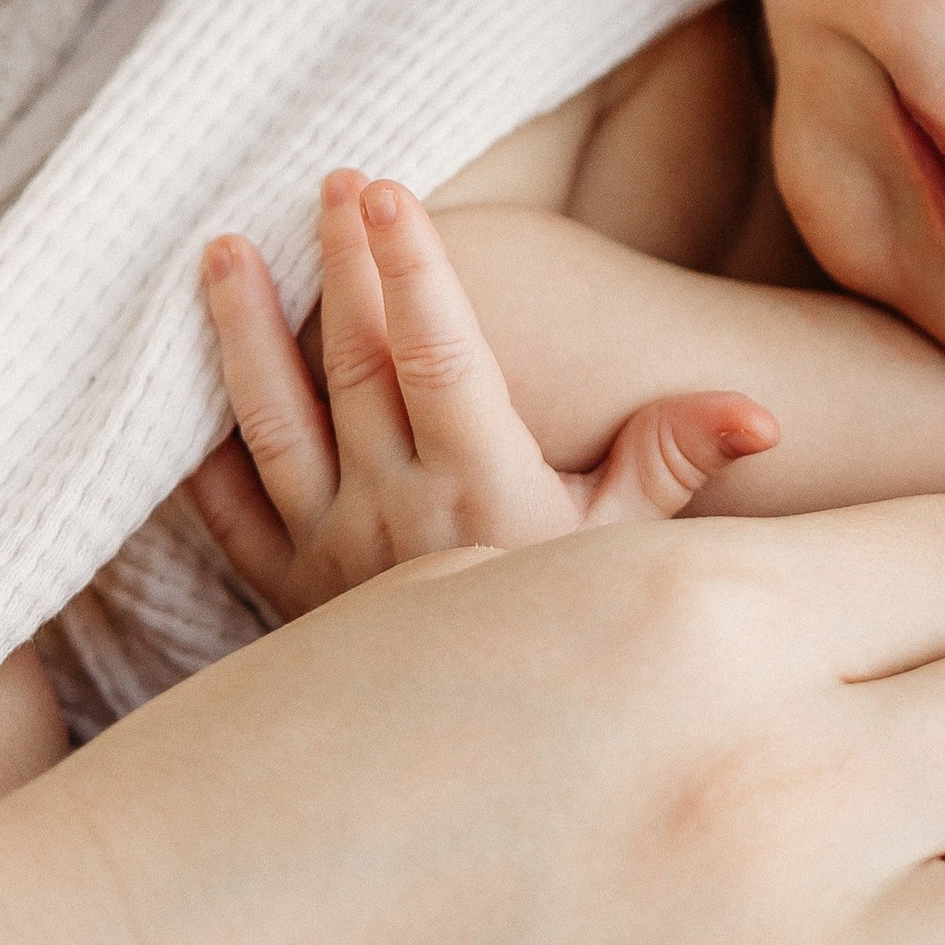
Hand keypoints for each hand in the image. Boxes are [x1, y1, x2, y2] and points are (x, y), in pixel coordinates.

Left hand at [191, 172, 776, 616]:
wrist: (485, 763)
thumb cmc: (576, 640)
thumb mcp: (635, 554)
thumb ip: (678, 463)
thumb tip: (761, 411)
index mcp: (482, 495)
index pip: (439, 360)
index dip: (411, 273)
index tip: (389, 193)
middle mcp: (394, 518)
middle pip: (354, 369)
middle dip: (342, 267)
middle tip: (333, 181)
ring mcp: (326, 556)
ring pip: (273, 424)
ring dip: (245, 332)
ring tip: (225, 248)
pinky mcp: (282, 594)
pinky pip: (228, 512)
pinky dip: (204, 449)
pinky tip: (183, 387)